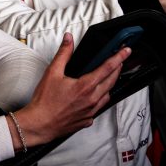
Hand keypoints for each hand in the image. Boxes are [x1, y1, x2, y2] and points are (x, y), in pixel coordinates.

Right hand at [12, 33, 128, 146]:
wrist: (39, 124)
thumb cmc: (44, 103)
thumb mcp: (52, 73)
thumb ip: (63, 54)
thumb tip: (68, 40)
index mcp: (85, 86)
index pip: (107, 68)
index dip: (118, 57)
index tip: (125, 51)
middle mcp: (91, 99)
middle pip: (111, 81)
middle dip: (117, 69)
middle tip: (119, 61)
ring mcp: (90, 111)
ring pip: (107, 95)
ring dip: (109, 85)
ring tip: (106, 78)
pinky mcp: (87, 120)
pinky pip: (99, 108)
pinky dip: (99, 100)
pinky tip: (93, 97)